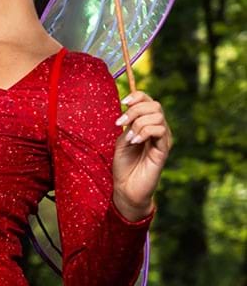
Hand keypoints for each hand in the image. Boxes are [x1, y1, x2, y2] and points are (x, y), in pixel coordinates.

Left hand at [112, 89, 170, 220]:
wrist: (126, 188)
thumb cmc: (124, 165)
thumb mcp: (122, 140)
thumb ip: (128, 124)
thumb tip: (130, 107)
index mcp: (148, 125)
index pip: (149, 101)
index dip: (138, 97)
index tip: (123, 102)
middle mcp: (159, 129)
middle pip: (155, 105)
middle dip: (135, 110)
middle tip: (120, 124)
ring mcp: (163, 139)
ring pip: (157, 116)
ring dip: (138, 123)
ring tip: (129, 138)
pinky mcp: (164, 149)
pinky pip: (160, 130)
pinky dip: (144, 132)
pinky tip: (134, 142)